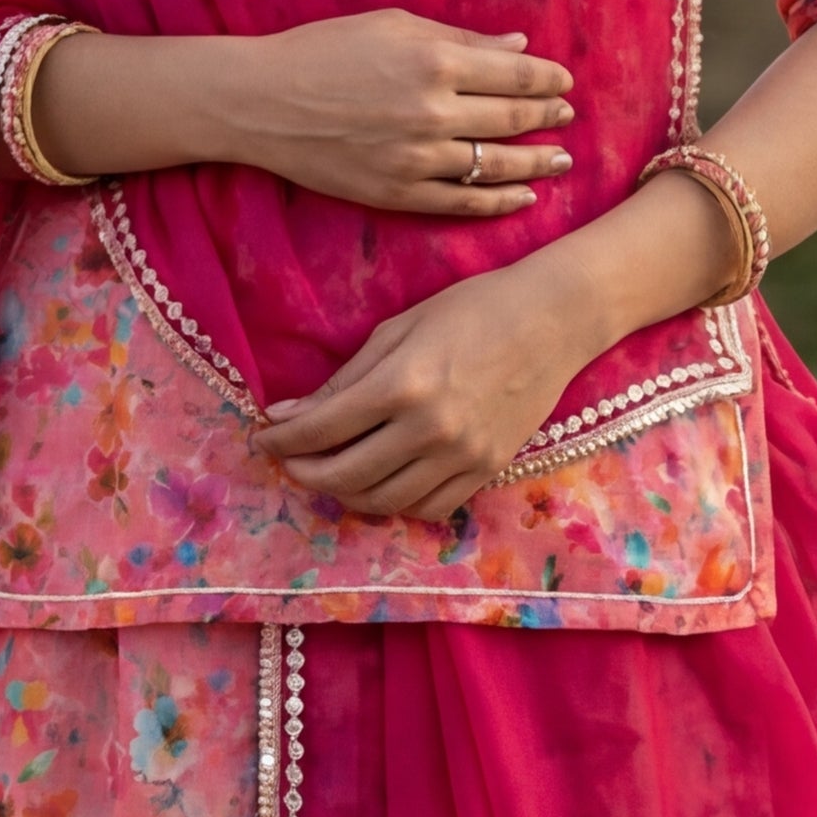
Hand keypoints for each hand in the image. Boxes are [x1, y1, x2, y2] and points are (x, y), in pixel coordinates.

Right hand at [218, 9, 572, 216]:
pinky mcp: (398, 193)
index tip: (564, 83)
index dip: (548, 80)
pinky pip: (462, 201)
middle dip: (548, 117)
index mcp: (435, 62)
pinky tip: (523, 197)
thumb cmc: (323, 51)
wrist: (262, 103)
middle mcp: (433, 112)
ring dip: (536, 163)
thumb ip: (460, 39)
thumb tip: (517, 48)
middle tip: (567, 118)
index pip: (515, 74)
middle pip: (512, 118)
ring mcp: (417, 158)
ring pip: (496, 164)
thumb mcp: (393, 27)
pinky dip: (499, 201)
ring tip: (561, 160)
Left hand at [252, 265, 593, 520]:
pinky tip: (381, 481)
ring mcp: (461, 456)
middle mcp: (429, 429)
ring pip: (382, 501)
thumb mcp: (398, 330)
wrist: (553, 320)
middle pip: (344, 476)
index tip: (264, 438)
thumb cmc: (472, 309)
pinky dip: (393, 503)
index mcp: (402, 384)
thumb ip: (343, 380)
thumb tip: (288, 416)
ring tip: (331, 472)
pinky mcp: (486, 471)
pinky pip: (427, 507)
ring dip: (344, 493)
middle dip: (304, 472)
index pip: (321, 430)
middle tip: (291, 460)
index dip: (281, 441)